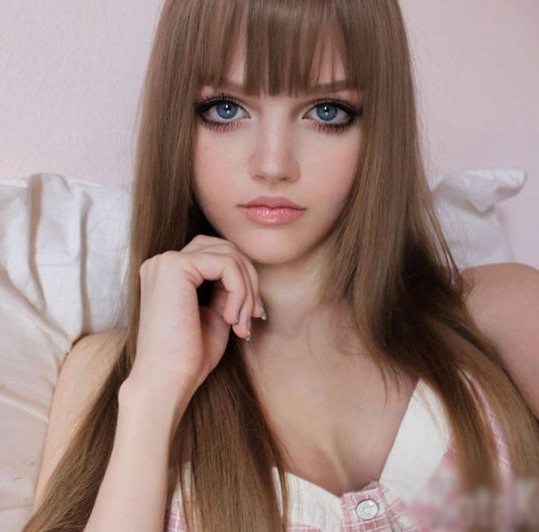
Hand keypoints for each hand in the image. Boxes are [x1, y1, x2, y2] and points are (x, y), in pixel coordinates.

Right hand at [128, 235, 263, 399]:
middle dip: (249, 280)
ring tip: (242, 322)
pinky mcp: (175, 267)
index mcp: (169, 273)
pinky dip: (240, 291)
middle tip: (254, 316)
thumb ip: (227, 289)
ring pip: (229, 255)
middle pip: (225, 249)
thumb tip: (249, 271)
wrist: (166, 382)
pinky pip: (226, 265)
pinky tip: (231, 319)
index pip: (217, 255)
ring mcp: (166, 262)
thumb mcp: (216, 314)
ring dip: (247, 289)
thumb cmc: (189, 356)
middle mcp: (163, 262)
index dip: (243, 280)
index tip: (252, 314)